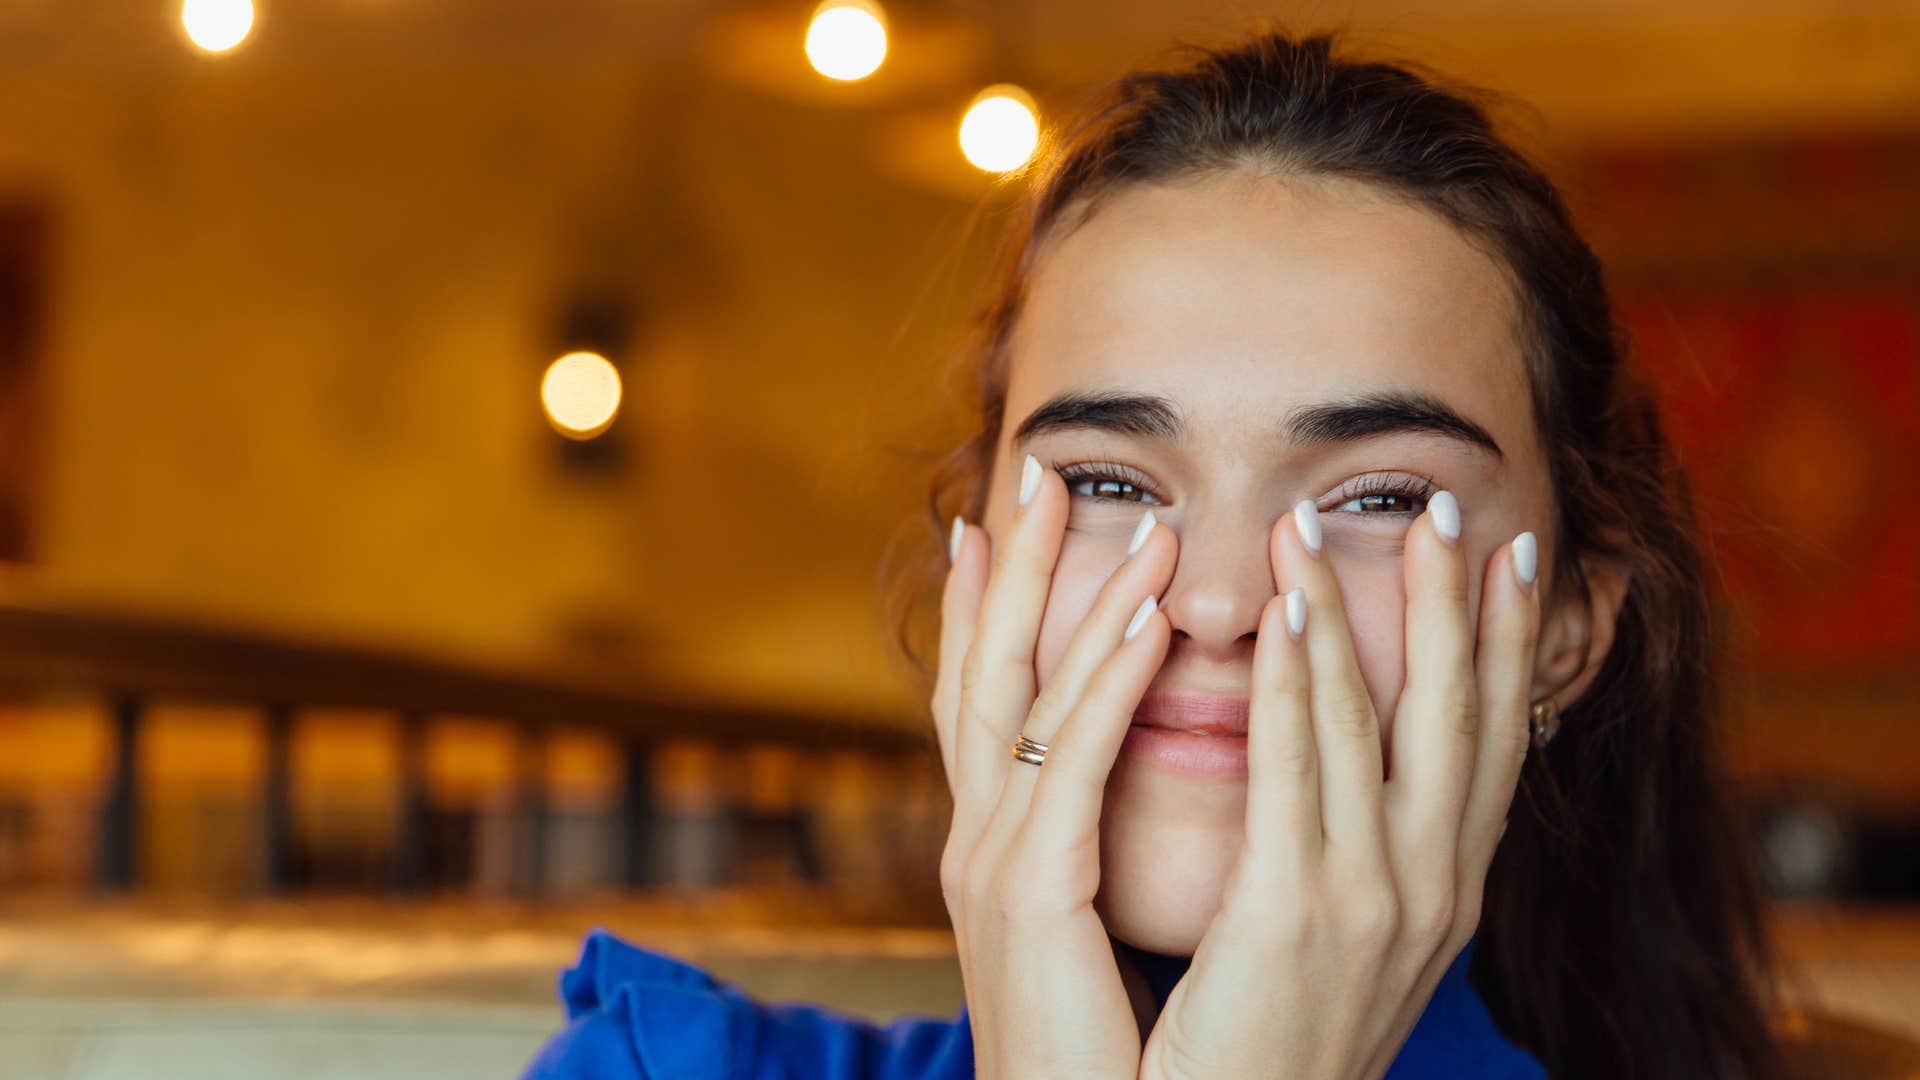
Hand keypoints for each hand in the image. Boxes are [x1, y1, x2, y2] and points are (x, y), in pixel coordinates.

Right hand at [933, 454, 1178, 1078]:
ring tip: (1115, 512)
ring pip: (1024, 698)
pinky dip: (1105, 679)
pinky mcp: (1027, 893)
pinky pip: (1071, 761)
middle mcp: (980, 843)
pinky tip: (1147, 616)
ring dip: (1072, 596)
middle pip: (984, 673)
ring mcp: (992, 864)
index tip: (1007, 526)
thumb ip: (1098, 854)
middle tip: (1035, 473)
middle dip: (1012, 571)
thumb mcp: (1094, 936)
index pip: (989, 702)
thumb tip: (1121, 798)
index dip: (994, 610)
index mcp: (1001, 853)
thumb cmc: (1114, 1063)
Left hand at [1138, 493, 1540, 1079]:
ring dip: (1355, 610)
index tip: (1512, 556)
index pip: (1490, 742)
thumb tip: (1363, 778)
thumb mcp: (1345, 942)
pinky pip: (1299, 773)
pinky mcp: (1298, 916)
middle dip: (1457, 603)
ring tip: (1325, 524)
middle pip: (1459, 714)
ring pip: (1377, 724)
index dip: (1506, 644)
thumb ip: (1357, 854)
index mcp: (1445, 893)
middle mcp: (1432, 890)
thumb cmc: (1274, 1040)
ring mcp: (1377, 903)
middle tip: (1452, 504)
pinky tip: (1289, 614)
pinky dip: (1301, 683)